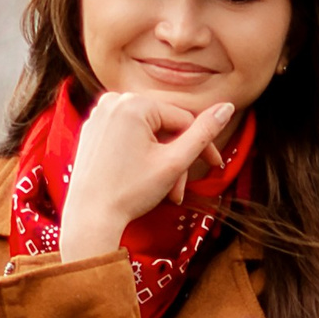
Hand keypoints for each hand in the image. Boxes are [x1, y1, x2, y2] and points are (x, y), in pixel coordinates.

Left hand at [59, 93, 233, 259]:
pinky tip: (142, 179)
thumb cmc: (130, 191)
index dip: (202, 145)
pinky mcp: (92, 130)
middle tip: (180, 191)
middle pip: (163, 127)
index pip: (183, 120)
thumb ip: (203, 133)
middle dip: (176, 159)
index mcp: (134, 103)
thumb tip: (228, 107)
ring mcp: (99, 114)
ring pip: (146, 133)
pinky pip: (126, 136)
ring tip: (164, 191)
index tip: (214, 166)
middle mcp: (114, 101)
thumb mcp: (174, 162)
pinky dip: (140, 155)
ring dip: (161, 160)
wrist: (89, 217)